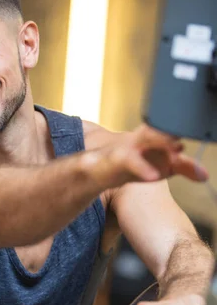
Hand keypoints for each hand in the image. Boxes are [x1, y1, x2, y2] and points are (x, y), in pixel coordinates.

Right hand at [92, 124, 208, 188]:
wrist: (99, 170)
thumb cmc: (132, 164)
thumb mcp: (161, 167)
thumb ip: (183, 167)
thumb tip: (205, 175)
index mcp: (157, 135)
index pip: (177, 129)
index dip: (188, 128)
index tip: (204, 131)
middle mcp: (144, 137)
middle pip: (164, 129)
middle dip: (177, 131)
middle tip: (193, 138)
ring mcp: (129, 146)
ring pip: (146, 139)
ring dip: (160, 141)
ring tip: (177, 149)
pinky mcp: (117, 160)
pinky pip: (131, 162)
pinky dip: (142, 168)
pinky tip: (154, 177)